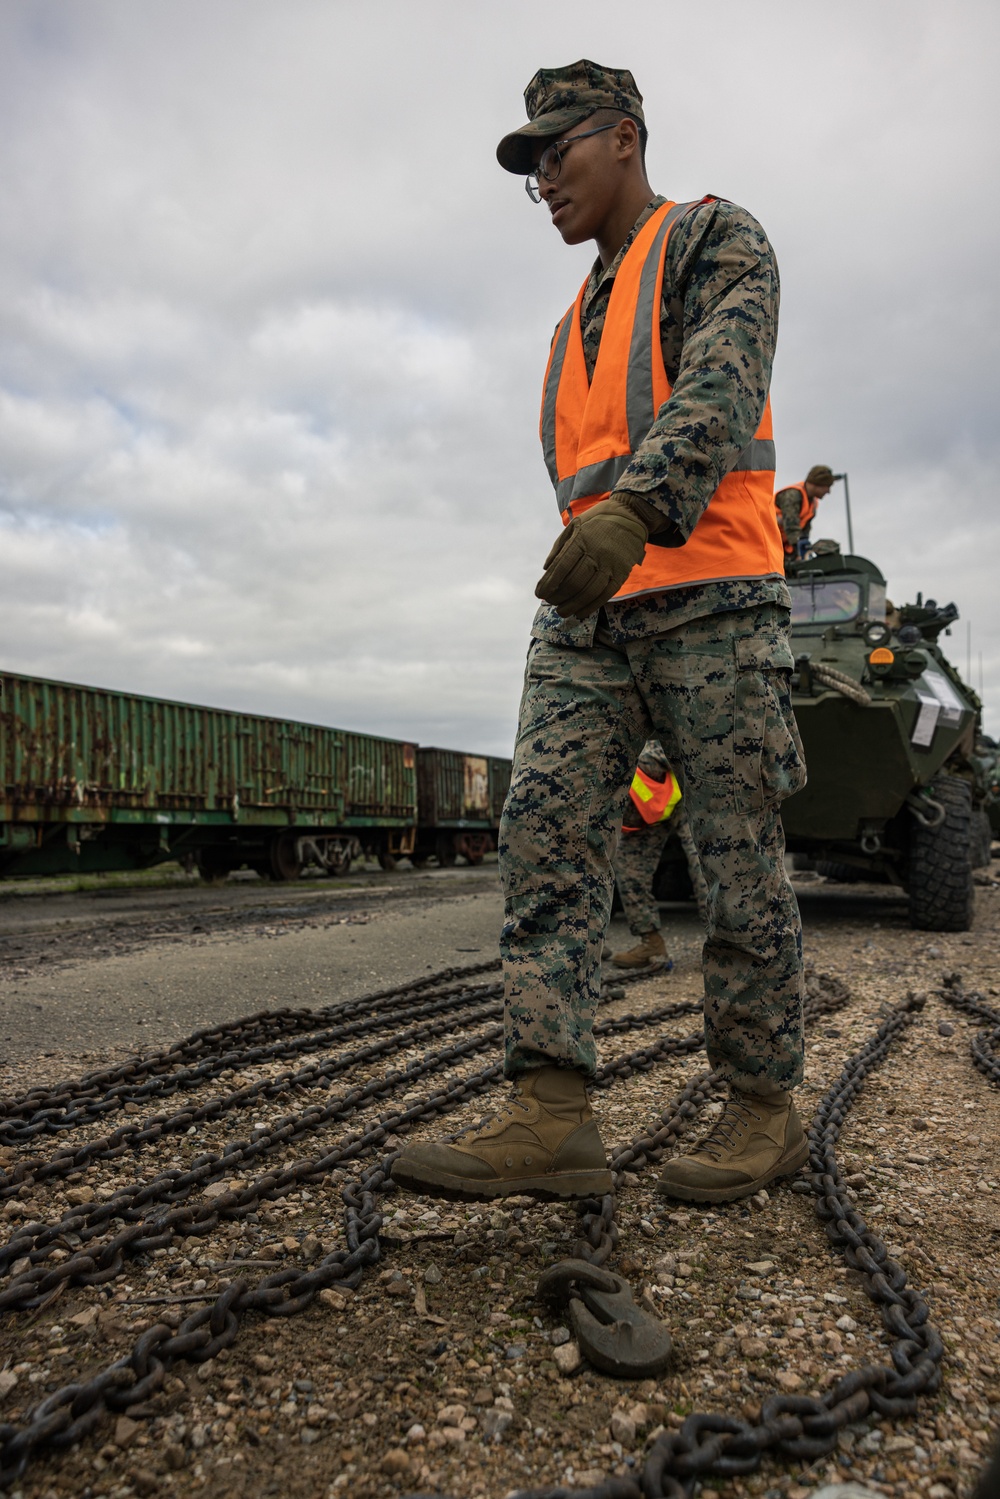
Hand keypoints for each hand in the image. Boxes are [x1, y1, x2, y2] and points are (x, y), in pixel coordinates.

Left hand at [535, 494, 652, 619]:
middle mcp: (596, 553)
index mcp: (581, 540)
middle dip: (558, 597)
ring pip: (589, 592)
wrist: (632, 514)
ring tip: (562, 611)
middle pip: (573, 583)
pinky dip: (591, 607)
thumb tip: (546, 569)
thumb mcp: (575, 524)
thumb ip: (559, 546)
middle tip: (550, 602)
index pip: (561, 567)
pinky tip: (580, 613)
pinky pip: (605, 594)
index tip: (539, 594)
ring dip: (572, 605)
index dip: (548, 584)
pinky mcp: (622, 573)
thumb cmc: (598, 520)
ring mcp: (611, 564)